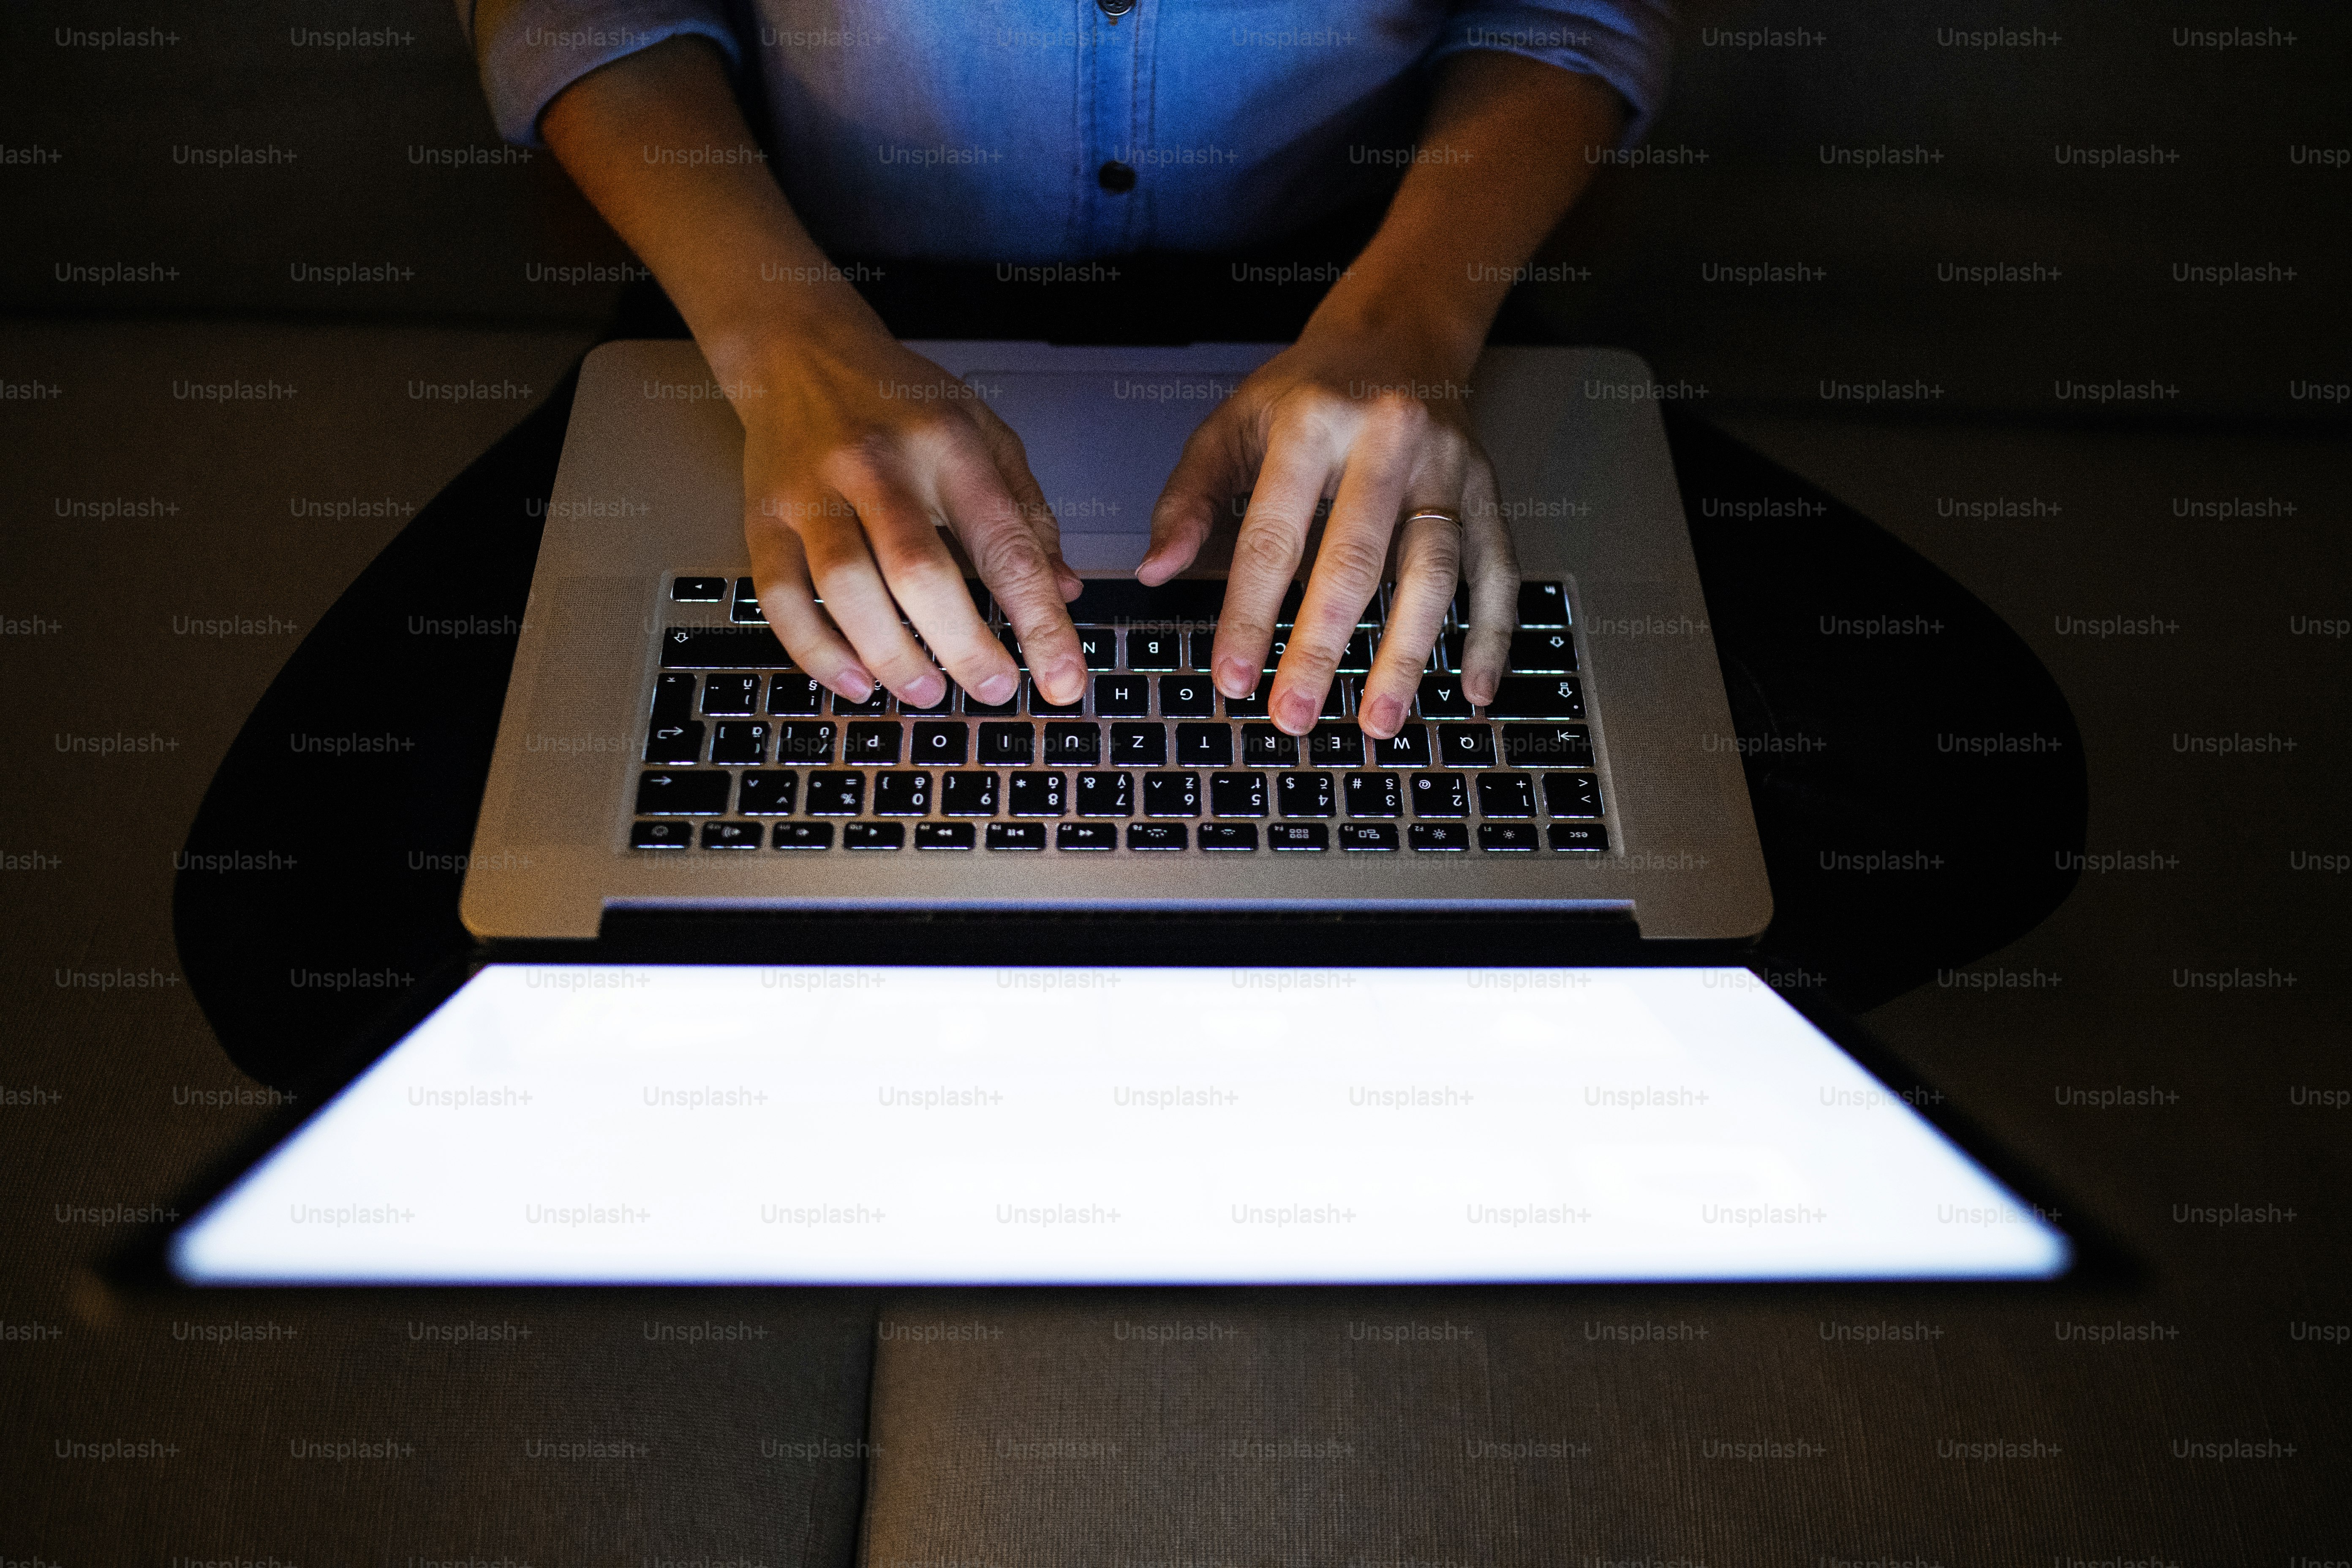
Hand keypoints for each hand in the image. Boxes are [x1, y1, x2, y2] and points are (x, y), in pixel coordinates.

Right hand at [737, 320, 1087, 708]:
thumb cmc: (900, 403)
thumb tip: (1064, 591)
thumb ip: (1026, 512)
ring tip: (927, 692)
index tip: (1064, 679)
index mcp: (947, 445)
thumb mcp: (984, 434)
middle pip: (919, 572)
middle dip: (963, 646)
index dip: (1038, 621)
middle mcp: (876, 466)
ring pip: (846, 590)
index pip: (1004, 545)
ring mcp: (811, 493)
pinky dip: (817, 651)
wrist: (799, 352)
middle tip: (994, 690)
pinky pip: (782, 597)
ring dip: (892, 657)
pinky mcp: (763, 518)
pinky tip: (854, 681)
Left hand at [1139, 325, 1517, 737]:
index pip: (1273, 536)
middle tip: (1292, 715)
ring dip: (1406, 657)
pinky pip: (1498, 569)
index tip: (1230, 679)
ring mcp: (1447, 467)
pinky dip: (1491, 635)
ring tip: (1378, 723)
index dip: (1248, 614)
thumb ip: (1188, 498)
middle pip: (1354, 563)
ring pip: (1433, 573)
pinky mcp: (1488, 489)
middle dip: (1320, 648)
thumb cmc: (1305, 392)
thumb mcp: (1231, 424)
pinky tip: (1472, 692)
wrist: (1397, 334)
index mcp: (1313, 424)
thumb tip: (1155, 571)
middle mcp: (1388, 440)